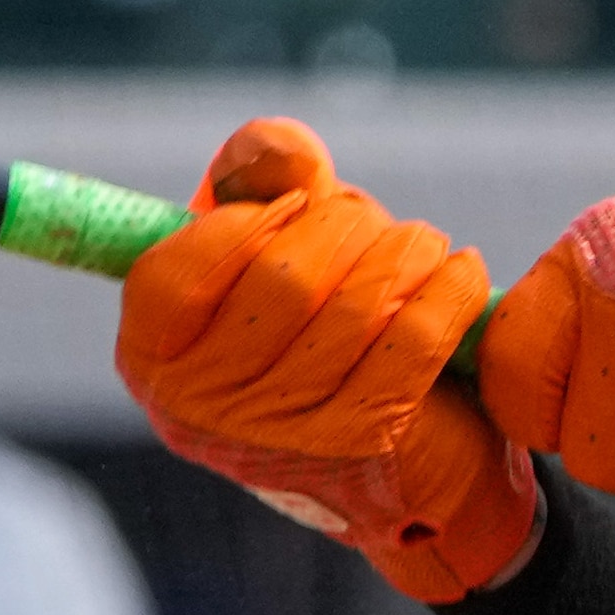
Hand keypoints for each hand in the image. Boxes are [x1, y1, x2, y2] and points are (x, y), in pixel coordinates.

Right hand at [115, 116, 539, 601]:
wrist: (405, 459)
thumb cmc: (318, 331)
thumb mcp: (271, 246)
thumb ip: (259, 179)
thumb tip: (278, 154)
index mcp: (153, 355)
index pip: (176, 273)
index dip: (245, 222)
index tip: (298, 204)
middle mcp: (199, 408)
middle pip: (282, 280)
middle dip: (344, 229)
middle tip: (373, 227)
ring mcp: (279, 436)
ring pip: (356, 306)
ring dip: (405, 252)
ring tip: (424, 245)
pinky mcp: (361, 446)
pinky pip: (414, 339)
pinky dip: (448, 290)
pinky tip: (460, 273)